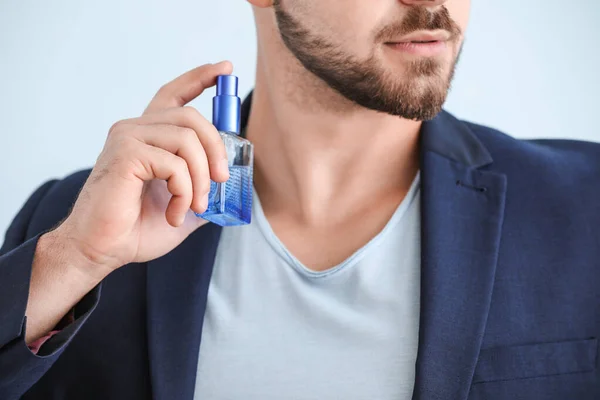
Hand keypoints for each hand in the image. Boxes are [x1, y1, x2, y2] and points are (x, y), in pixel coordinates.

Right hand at [54, 61, 232, 278]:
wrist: (103, 250)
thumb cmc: (136, 229)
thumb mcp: (183, 206)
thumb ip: (203, 188)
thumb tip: (228, 184)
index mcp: (149, 136)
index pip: (175, 94)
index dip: (201, 78)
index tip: (225, 68)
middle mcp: (136, 129)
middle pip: (192, 116)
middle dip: (216, 149)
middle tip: (220, 181)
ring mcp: (128, 137)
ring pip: (188, 139)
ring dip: (200, 179)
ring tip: (194, 207)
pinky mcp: (125, 154)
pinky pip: (174, 164)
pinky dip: (184, 192)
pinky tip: (174, 213)